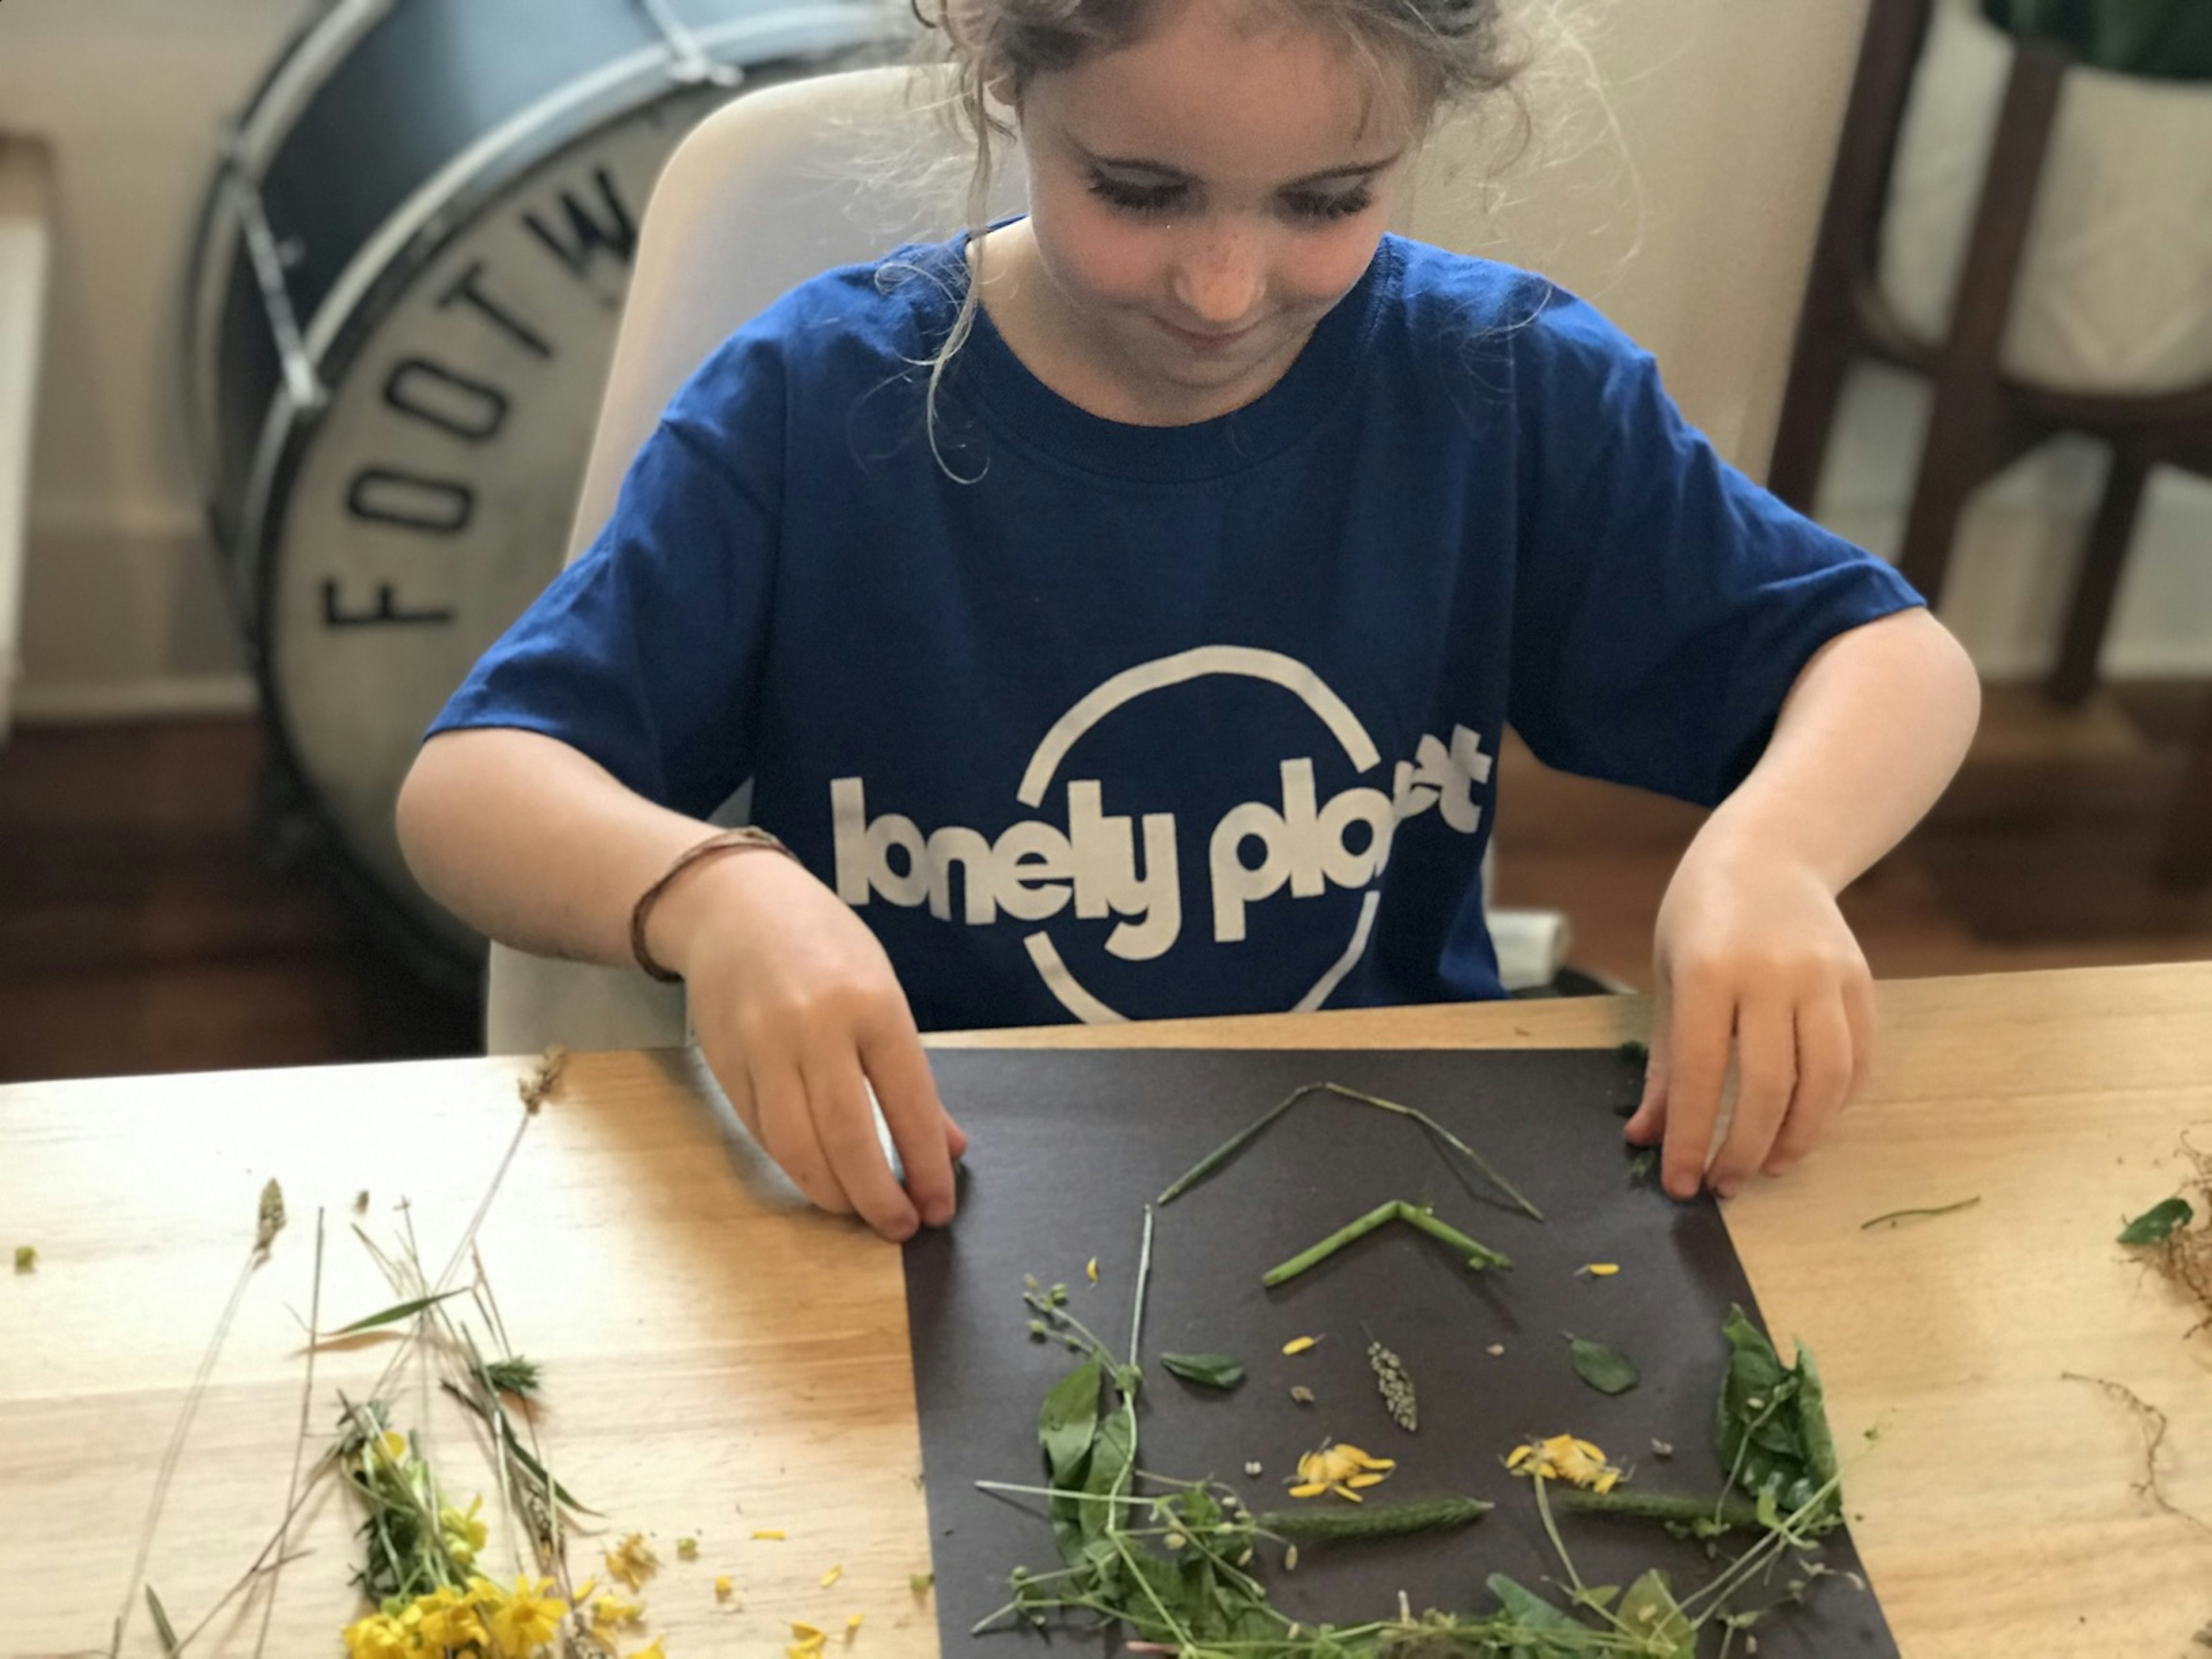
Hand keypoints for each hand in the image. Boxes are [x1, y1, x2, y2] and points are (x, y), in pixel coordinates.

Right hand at [654, 850, 966, 1238]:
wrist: (734, 904)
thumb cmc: (823, 948)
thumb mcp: (882, 992)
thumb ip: (913, 1077)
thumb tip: (948, 1148)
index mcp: (872, 1005)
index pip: (908, 1103)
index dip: (925, 1167)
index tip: (938, 1209)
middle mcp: (815, 1027)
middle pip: (847, 1136)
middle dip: (876, 1196)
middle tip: (898, 1227)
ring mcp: (762, 1046)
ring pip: (795, 1145)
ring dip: (831, 1193)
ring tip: (857, 1210)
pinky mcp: (725, 1062)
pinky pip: (762, 1132)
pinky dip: (793, 1163)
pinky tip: (816, 1173)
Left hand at [1624, 832, 1873, 1199]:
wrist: (1770, 851)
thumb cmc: (1702, 916)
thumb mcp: (1667, 977)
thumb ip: (1666, 1063)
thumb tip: (1647, 1137)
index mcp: (1708, 971)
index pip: (1703, 1076)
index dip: (1693, 1139)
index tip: (1681, 1184)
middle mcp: (1772, 975)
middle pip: (1769, 1088)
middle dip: (1745, 1150)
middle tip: (1725, 1184)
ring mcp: (1824, 978)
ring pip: (1824, 1082)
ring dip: (1799, 1138)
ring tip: (1770, 1166)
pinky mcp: (1861, 982)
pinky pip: (1857, 1060)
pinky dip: (1835, 1104)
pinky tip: (1808, 1123)